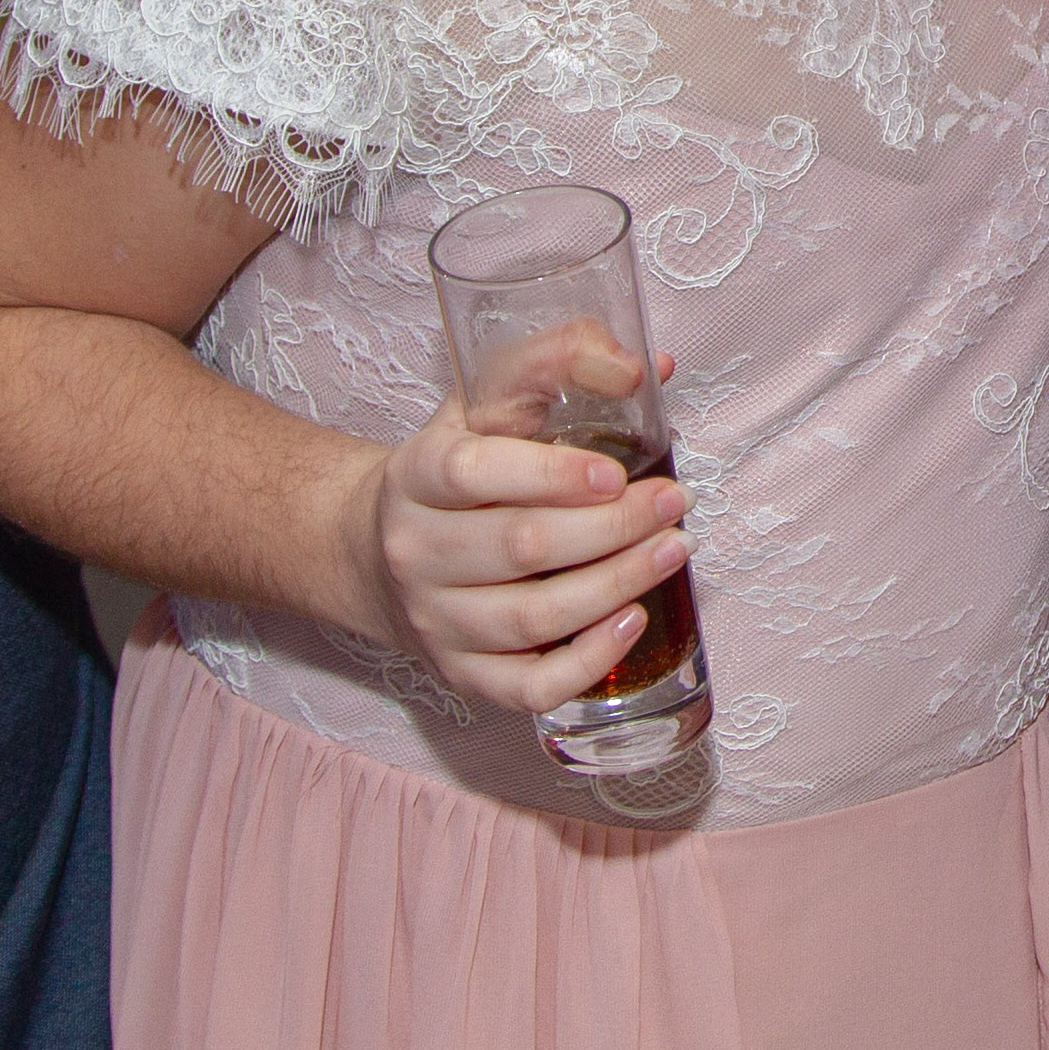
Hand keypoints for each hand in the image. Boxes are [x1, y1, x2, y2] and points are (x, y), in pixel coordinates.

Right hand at [365, 326, 691, 714]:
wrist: (374, 553)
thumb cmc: (453, 468)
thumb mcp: (483, 400)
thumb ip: (556, 363)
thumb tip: (645, 368)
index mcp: (417, 474)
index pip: (472, 474)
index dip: (548, 475)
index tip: (615, 473)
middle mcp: (416, 551)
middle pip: (520, 547)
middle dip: (611, 528)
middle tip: (674, 502)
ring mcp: (436, 621)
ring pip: (532, 618)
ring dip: (615, 585)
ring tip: (673, 549)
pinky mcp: (461, 675)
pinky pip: (528, 687)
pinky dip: (587, 662)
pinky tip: (632, 622)